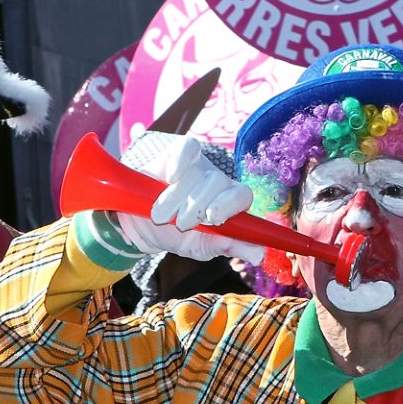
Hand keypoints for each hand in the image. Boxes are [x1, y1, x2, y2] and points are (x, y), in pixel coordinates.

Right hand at [112, 134, 266, 263]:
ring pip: (196, 173)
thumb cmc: (177, 236)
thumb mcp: (202, 246)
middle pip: (217, 182)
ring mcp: (199, 165)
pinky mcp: (180, 151)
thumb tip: (259, 256)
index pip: (242, 195)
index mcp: (230, 203)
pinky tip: (170, 177)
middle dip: (196, 206)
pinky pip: (187, 147)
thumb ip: (230, 246)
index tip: (211, 219)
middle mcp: (218, 181)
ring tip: (162, 216)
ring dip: (176, 198)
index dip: (228, 205)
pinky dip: (180, 161)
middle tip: (181, 224)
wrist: (142, 226)